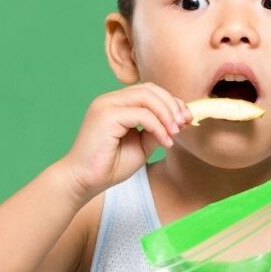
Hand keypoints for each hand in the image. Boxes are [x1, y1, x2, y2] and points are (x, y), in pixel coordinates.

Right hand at [59, 83, 191, 198]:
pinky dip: (158, 126)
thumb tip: (177, 122)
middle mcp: (110, 100)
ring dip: (167, 114)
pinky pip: (141, 114)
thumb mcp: (141, 146)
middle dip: (172, 105)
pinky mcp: (105, 115)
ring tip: (176, 133)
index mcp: (117, 104)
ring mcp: (106, 105)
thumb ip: (156, 130)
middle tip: (185, 123)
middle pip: (150, 89)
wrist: (83, 182)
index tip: (187, 119)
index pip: (149, 91)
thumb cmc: (109, 166)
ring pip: (147, 97)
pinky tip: (165, 142)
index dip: (171, 102)